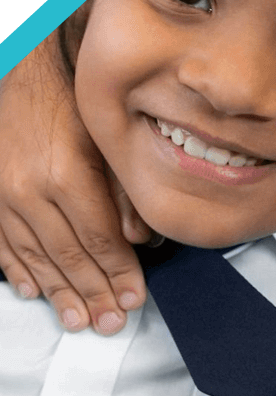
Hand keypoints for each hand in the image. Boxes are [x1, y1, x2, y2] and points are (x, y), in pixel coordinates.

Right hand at [0, 31, 151, 334]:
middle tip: (110, 325)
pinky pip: (3, 242)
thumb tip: (141, 240)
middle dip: (93, 295)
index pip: (100, 241)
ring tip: (78, 320)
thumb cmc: (71, 103)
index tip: (135, 300)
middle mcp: (30, 191)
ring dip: (59, 293)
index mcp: (67, 177)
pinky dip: (19, 270)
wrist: (23, 71)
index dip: (119, 275)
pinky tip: (33, 291)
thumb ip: (124, 192)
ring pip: (35, 256)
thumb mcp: (108, 141)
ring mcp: (4, 195)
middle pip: (68, 256)